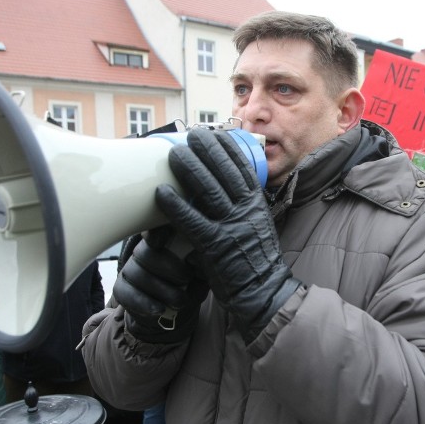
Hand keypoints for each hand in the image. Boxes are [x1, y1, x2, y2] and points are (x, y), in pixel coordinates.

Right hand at [113, 227, 207, 342]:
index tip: (162, 243)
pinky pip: (125, 293)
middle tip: (187, 279)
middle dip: (169, 268)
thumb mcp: (202, 275)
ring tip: (180, 302)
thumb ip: (201, 266)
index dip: (156, 233)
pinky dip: (144, 303)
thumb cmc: (191, 285)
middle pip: (145, 253)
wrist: (174, 311)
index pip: (155, 229)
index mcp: (164, 240)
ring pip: (137, 274)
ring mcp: (130, 269)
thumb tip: (196, 260)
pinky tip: (159, 309)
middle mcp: (143, 251)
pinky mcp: (121, 288)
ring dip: (162, 290)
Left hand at [155, 128, 301, 344]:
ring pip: (207, 190)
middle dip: (206, 150)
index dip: (227, 148)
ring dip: (188, 169)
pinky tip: (161, 192)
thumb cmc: (255, 257)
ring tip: (173, 154)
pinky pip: (191, 221)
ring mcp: (230, 227)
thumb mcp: (257, 223)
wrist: (263, 289)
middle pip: (223, 172)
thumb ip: (243, 205)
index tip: (215, 134)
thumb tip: (227, 186)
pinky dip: (175, 205)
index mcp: (256, 203)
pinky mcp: (214, 246)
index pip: (242, 167)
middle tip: (190, 136)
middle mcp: (245, 210)